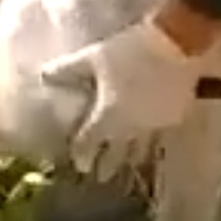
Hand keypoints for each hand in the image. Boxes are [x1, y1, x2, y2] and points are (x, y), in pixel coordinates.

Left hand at [40, 18, 204, 180]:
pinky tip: (152, 143)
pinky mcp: (175, 117)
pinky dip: (151, 144)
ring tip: (128, 166)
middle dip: (107, 165)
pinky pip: (159, 137)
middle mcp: (131, 127)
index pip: (89, 141)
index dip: (82, 153)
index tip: (79, 164)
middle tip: (101, 177)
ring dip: (131, 159)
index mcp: (108, 114)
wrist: (178, 44)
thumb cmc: (130, 50)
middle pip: (117, 153)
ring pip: (140, 150)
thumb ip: (68, 70)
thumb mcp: (93, 57)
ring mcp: (155, 125)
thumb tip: (43, 76)